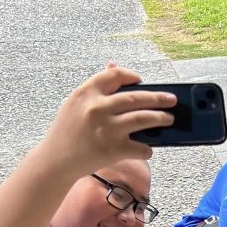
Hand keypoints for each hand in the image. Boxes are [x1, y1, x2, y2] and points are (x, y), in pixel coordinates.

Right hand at [43, 65, 176, 173]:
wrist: (55, 161)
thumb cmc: (67, 132)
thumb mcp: (74, 103)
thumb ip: (96, 87)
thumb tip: (114, 65)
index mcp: (86, 93)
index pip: (115, 75)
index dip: (131, 76)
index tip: (141, 80)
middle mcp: (98, 108)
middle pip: (136, 97)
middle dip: (158, 98)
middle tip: (171, 100)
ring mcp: (107, 129)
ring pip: (144, 118)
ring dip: (160, 118)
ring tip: (169, 119)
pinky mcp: (114, 149)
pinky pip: (141, 147)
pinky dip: (147, 148)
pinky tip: (147, 148)